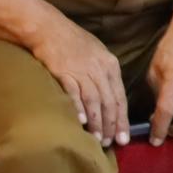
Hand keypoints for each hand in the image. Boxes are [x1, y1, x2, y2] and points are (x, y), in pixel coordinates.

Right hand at [27, 9, 131, 145]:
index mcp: (110, 65)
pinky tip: (81, 121)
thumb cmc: (72, 42)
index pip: (120, 96)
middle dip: (111, 124)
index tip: (124, 136)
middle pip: (109, 101)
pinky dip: (79, 107)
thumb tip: (109, 98)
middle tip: (111, 143)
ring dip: (97, 122)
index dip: (122, 118)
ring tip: (97, 139)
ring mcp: (82, 70)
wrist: (49, 29)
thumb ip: (104, 75)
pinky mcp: (64, 72)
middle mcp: (99, 69)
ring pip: (94, 100)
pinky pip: (74, 92)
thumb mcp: (97, 55)